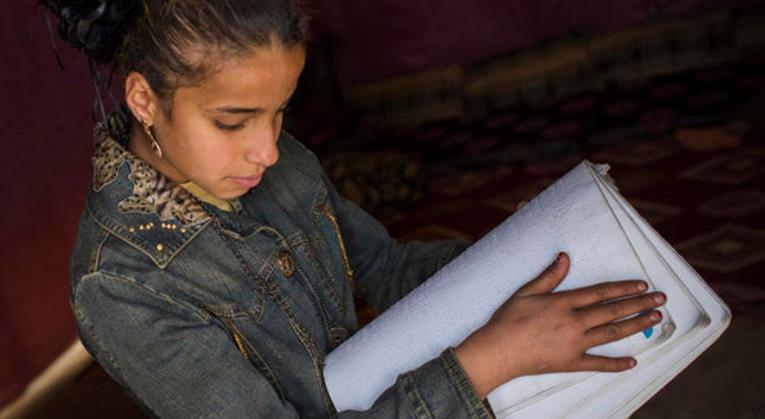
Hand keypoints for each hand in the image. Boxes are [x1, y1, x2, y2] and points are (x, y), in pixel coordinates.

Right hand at [455, 252, 665, 398]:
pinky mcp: (570, 362)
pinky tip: (632, 361)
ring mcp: (574, 344)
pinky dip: (616, 364)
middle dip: (639, 304)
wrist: (498, 351)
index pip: (601, 293)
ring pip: (612, 333)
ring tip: (654, 318)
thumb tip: (565, 257)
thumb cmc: (508, 320)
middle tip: (660, 300)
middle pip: (613, 311)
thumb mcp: (526, 292)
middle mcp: (574, 323)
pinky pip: (598, 364)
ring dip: (636, 325)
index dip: (623, 288)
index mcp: (564, 303)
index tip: (642, 286)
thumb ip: (549, 276)